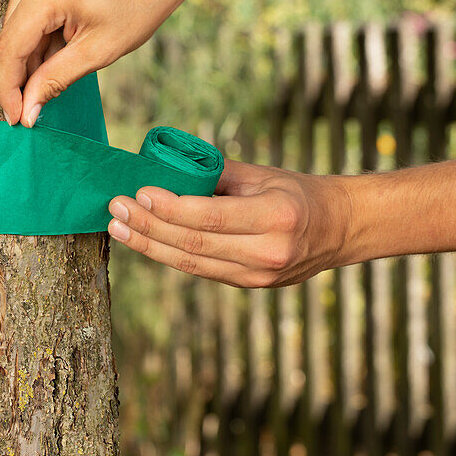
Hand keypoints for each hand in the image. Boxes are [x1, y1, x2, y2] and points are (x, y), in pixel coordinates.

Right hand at [0, 0, 207, 126]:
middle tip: (40, 104)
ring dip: (33, 55)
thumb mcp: (100, 50)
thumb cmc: (140, 2)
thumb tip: (27, 111)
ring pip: (16, 27)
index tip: (16, 120)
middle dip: (21, 75)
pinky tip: (66, 44)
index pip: (9, 49)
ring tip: (69, 61)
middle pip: (10, 38)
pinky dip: (40, 36)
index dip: (8, 89)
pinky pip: (27, 12)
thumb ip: (55, 80)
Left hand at [106, 160, 353, 286]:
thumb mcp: (263, 175)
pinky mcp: (249, 285)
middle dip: (149, 227)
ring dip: (149, 245)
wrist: (339, 229)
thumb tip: (166, 170)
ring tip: (119, 227)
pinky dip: (169, 255)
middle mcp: (267, 252)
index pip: (210, 217)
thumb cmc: (297, 192)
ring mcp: (258, 276)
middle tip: (116, 208)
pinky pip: (201, 270)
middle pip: (194, 244)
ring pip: (192, 264)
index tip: (140, 193)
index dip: (170, 209)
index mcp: (275, 218)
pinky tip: (145, 240)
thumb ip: (215, 175)